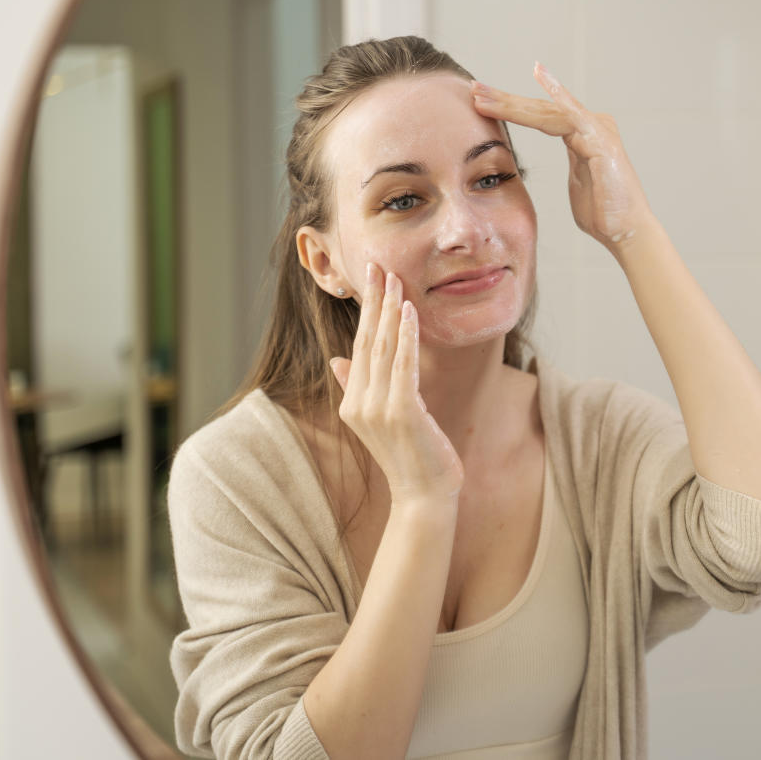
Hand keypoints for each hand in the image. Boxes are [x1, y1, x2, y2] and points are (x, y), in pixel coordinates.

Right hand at [329, 263, 463, 506]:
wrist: (424, 496)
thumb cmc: (411, 456)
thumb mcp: (381, 418)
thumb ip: (356, 387)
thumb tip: (337, 359)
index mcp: (352, 401)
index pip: (360, 346)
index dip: (366, 310)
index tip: (372, 278)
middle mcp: (359, 403)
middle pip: (368, 340)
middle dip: (374, 300)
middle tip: (379, 265)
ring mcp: (378, 408)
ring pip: (384, 348)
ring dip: (390, 310)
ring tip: (395, 279)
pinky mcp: (401, 412)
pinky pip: (403, 365)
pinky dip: (406, 336)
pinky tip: (409, 311)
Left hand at [471, 63, 652, 248]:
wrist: (627, 232)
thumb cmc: (603, 215)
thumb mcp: (577, 185)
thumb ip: (570, 171)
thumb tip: (561, 174)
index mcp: (581, 136)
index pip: (539, 116)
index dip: (509, 107)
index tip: (479, 101)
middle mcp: (590, 126)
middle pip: (540, 108)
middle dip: (504, 99)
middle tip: (473, 88)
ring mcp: (597, 130)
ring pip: (547, 111)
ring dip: (513, 103)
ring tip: (483, 96)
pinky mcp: (600, 140)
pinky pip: (572, 115)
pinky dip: (556, 95)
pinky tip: (540, 75)